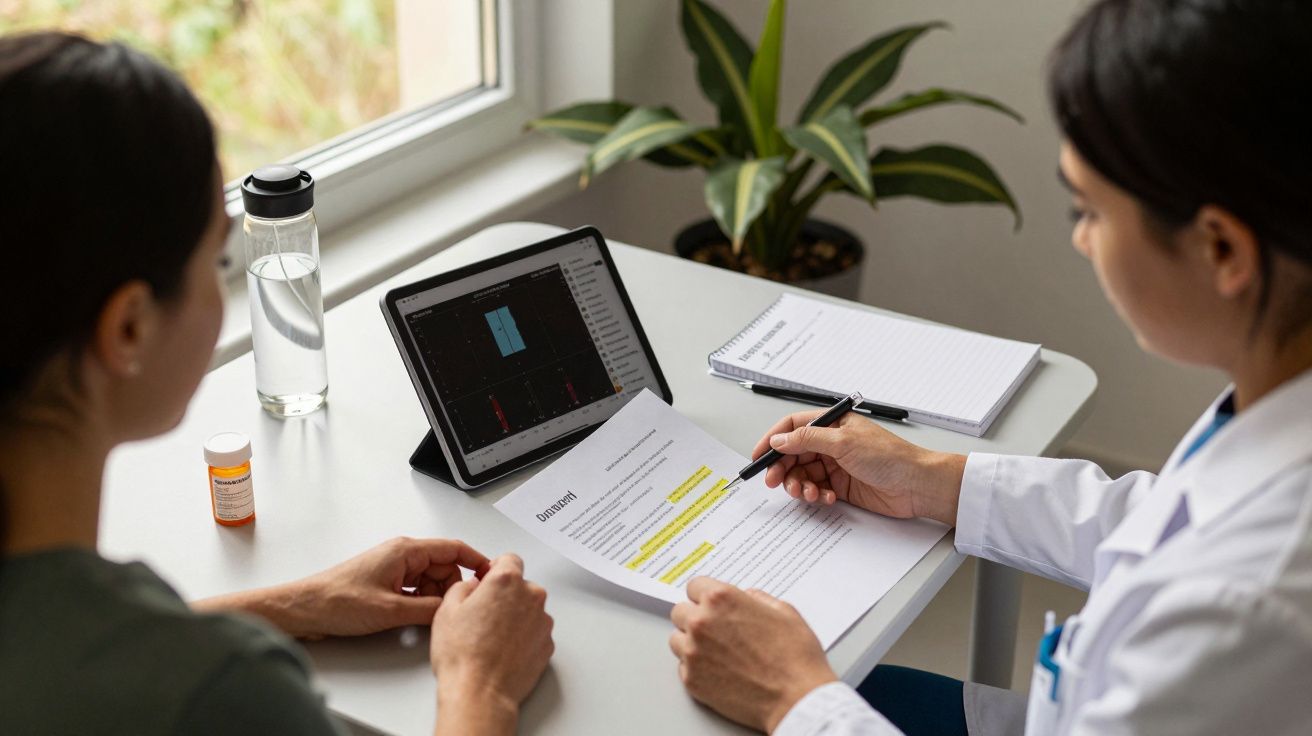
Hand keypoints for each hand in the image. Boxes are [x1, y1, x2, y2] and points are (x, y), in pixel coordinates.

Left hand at [195, 537, 490, 639]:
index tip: (491, 575)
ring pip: (431, 581)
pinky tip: (415, 617)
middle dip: (452, 587)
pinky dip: (421, 602)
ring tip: (427, 616)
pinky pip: (416, 590)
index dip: (476, 561)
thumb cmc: (337, 600)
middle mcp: (402, 555)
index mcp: (406, 550)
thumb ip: (428, 609)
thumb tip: (454, 610)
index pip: (453, 548)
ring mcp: (394, 569)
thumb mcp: (391, 610)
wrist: (304, 610)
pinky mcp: (386, 584)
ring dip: (434, 597)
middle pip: (445, 567)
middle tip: (451, 609)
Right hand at [431, 554, 553, 733]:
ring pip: (529, 609)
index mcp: (507, 581)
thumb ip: (464, 586)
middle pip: (521, 585)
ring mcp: (543, 622)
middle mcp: (531, 597)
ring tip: (491, 638)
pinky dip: (523, 637)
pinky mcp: (548, 645)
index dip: (494, 570)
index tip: (486, 581)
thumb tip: (473, 587)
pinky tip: (503, 650)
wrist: (479, 693)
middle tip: (482, 616)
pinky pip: (535, 632)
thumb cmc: (462, 654)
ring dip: (515, 617)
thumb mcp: (447, 609)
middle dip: (504, 595)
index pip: (509, 559)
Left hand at [669, 577, 836, 732]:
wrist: (796, 699)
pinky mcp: (692, 680)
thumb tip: (746, 598)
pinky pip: (684, 667)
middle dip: (696, 617)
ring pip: (678, 639)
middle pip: (681, 611)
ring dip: (692, 642)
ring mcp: (693, 653)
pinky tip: (720, 670)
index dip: (707, 595)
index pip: (695, 586)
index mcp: (722, 599)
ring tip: (718, 652)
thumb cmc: (795, 658)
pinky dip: (697, 667)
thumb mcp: (784, 612)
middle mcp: (701, 623)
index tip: (712, 604)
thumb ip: (757, 598)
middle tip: (716, 629)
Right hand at [751, 410, 965, 524]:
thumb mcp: (844, 442)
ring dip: (799, 485)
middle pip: (794, 453)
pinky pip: (817, 490)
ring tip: (807, 493)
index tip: (758, 456)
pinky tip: (828, 498)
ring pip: (803, 474)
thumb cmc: (890, 457)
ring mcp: (836, 465)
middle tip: (774, 481)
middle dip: (782, 468)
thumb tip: (779, 439)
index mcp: (833, 424)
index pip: (793, 427)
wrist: (916, 485)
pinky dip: (816, 496)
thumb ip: (807, 439)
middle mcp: (832, 443)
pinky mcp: (841, 486)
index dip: (773, 440)